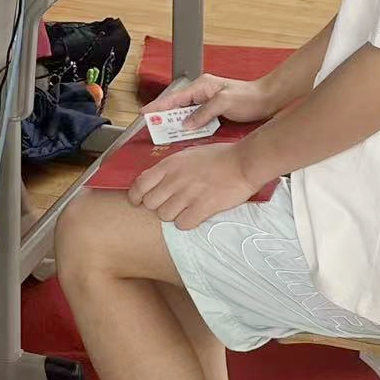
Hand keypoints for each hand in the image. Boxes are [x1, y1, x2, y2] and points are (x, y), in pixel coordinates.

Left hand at [129, 143, 260, 229]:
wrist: (243, 162)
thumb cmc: (218, 156)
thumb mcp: (188, 154)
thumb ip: (170, 167)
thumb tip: (157, 179)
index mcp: (169, 165)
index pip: (140, 185)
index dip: (136, 196)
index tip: (138, 201)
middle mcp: (175, 180)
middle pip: (150, 204)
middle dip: (157, 206)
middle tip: (168, 205)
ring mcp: (188, 194)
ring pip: (165, 216)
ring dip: (172, 215)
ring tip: (184, 209)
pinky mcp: (202, 207)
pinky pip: (183, 224)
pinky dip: (186, 223)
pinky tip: (194, 216)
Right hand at [147, 72, 281, 125]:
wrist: (267, 100)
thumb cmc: (249, 97)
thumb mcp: (224, 102)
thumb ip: (204, 113)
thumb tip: (186, 124)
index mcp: (202, 86)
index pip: (174, 97)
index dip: (158, 105)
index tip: (144, 112)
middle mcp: (202, 93)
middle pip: (177, 106)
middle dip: (164, 116)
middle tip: (152, 127)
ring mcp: (207, 102)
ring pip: (185, 114)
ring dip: (177, 124)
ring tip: (165, 134)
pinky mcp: (213, 112)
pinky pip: (195, 120)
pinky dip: (189, 127)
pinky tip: (185, 135)